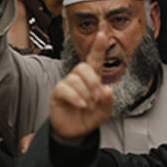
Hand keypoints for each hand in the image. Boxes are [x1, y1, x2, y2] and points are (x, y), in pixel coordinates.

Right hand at [49, 31, 114, 145]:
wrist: (75, 132)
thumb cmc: (90, 116)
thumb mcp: (105, 110)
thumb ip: (108, 100)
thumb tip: (106, 89)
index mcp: (93, 77)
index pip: (95, 59)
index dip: (98, 47)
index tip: (102, 34)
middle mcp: (79, 78)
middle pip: (84, 67)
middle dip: (93, 81)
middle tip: (97, 96)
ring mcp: (67, 84)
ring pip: (75, 79)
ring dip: (85, 93)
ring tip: (89, 105)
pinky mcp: (58, 93)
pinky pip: (65, 89)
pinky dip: (76, 97)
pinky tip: (81, 105)